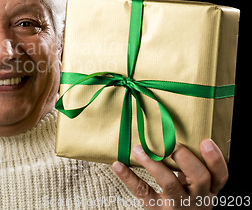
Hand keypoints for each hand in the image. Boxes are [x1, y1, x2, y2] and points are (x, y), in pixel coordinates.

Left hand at [112, 140, 227, 208]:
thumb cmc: (184, 202)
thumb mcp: (195, 190)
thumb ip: (190, 170)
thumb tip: (172, 137)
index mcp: (208, 191)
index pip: (220, 176)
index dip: (215, 158)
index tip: (205, 141)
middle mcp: (196, 199)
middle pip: (199, 177)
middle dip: (185, 157)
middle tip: (170, 144)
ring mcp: (177, 205)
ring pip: (169, 183)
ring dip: (153, 163)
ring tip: (138, 149)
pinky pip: (143, 192)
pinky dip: (128, 177)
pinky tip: (118, 165)